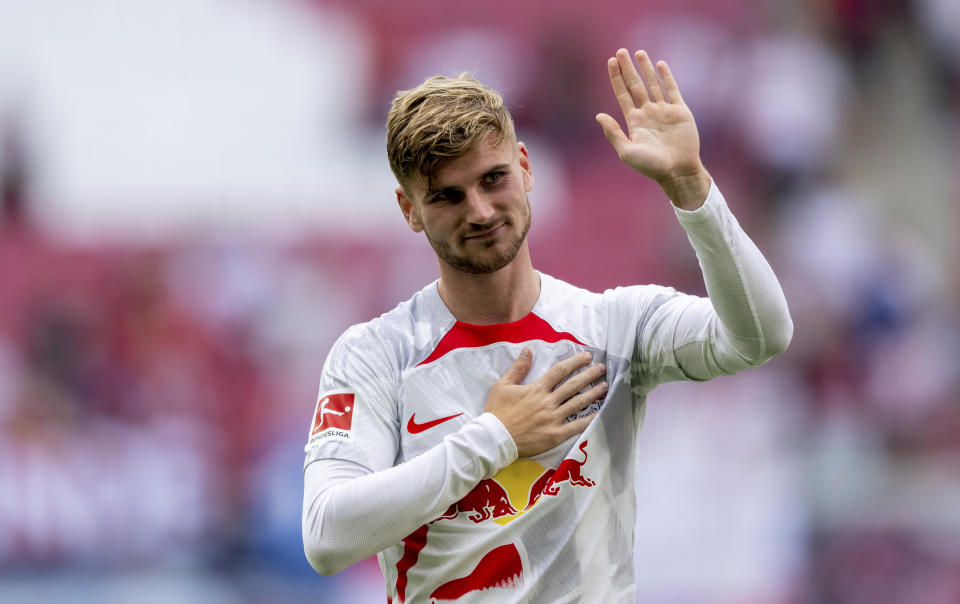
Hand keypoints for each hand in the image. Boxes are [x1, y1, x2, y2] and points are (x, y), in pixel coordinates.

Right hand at [484, 348, 607, 457]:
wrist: (495, 438)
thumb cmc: (497, 412)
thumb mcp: (502, 385)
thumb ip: (518, 368)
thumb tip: (527, 350)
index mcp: (536, 388)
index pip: (560, 371)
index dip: (575, 362)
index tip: (586, 356)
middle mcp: (548, 401)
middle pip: (573, 385)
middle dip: (589, 374)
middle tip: (602, 368)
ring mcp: (553, 418)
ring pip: (578, 403)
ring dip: (593, 393)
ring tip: (605, 386)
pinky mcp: (555, 435)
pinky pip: (576, 426)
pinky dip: (590, 420)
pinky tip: (600, 413)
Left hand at [596, 48, 710, 209]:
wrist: (677, 171)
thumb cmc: (651, 166)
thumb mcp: (626, 151)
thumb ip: (613, 133)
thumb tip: (598, 116)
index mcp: (634, 121)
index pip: (622, 94)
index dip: (616, 78)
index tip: (611, 62)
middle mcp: (648, 113)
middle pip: (635, 85)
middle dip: (628, 68)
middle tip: (621, 51)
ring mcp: (664, 111)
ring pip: (653, 84)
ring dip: (645, 69)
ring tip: (639, 53)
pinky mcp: (680, 111)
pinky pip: (672, 89)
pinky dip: (666, 77)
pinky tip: (660, 64)